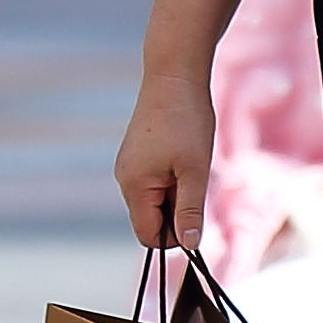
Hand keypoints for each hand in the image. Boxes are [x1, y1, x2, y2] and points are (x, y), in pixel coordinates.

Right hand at [114, 72, 216, 250]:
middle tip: (196, 182)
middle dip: (177, 212)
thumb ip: (190, 210)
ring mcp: (129, 166)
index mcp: (135, 187)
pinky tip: (183, 155)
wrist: (173, 75)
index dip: (175, 237)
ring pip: (154, 201)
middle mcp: (124, 179)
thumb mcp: (195, 170)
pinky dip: (172, 179)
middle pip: (151, 220)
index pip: (148, 237)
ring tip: (190, 164)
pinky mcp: (136, 156)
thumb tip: (190, 247)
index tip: (197, 217)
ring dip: (176, 194)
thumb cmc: (187, 121)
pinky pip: (153, 183)